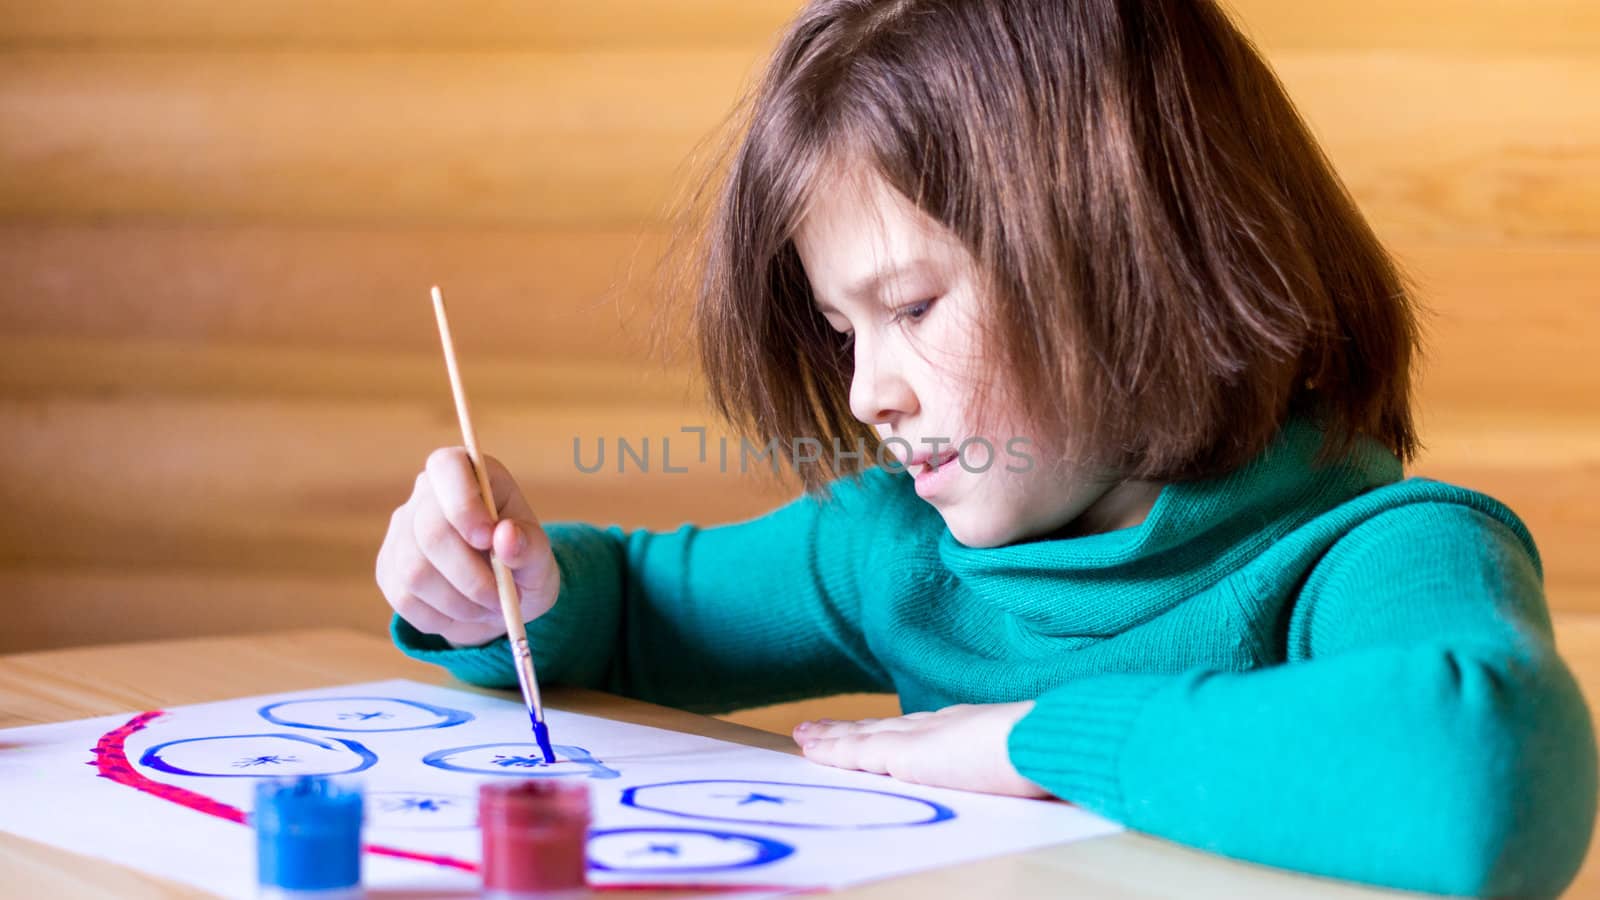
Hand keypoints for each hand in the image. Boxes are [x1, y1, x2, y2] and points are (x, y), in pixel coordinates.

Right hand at [376, 448, 560, 646]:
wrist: (500, 598)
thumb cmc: (522, 564)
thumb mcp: (540, 557)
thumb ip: (530, 545)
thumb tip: (506, 535)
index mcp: (467, 473)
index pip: (447, 467)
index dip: (463, 503)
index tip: (489, 540)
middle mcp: (425, 496)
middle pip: (430, 531)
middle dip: (470, 575)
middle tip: (500, 598)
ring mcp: (400, 532)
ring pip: (415, 571)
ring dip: (459, 602)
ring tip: (489, 607)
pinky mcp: (388, 569)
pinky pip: (404, 599)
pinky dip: (441, 617)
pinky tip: (465, 613)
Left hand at [793, 701, 1049, 797]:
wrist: (1045, 741)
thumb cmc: (1050, 753)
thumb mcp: (1027, 756)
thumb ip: (1011, 761)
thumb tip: (1027, 773)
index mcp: (968, 726)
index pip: (918, 728)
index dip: (891, 727)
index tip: (873, 727)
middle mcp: (939, 724)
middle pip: (884, 726)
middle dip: (851, 728)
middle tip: (818, 728)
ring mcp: (922, 737)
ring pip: (863, 735)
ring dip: (831, 737)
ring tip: (803, 735)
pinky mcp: (906, 754)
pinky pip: (858, 752)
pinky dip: (831, 750)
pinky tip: (810, 750)